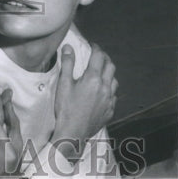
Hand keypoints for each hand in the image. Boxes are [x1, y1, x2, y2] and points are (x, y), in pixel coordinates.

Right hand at [52, 43, 117, 160]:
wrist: (73, 132)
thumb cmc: (66, 108)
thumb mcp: (63, 84)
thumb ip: (67, 64)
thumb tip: (68, 47)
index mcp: (93, 79)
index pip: (98, 56)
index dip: (96, 48)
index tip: (92, 45)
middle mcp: (104, 87)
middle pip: (110, 66)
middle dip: (104, 58)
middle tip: (97, 56)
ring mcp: (109, 99)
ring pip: (114, 80)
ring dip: (108, 73)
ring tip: (100, 72)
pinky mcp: (110, 110)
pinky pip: (113, 95)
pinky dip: (108, 88)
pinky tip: (101, 91)